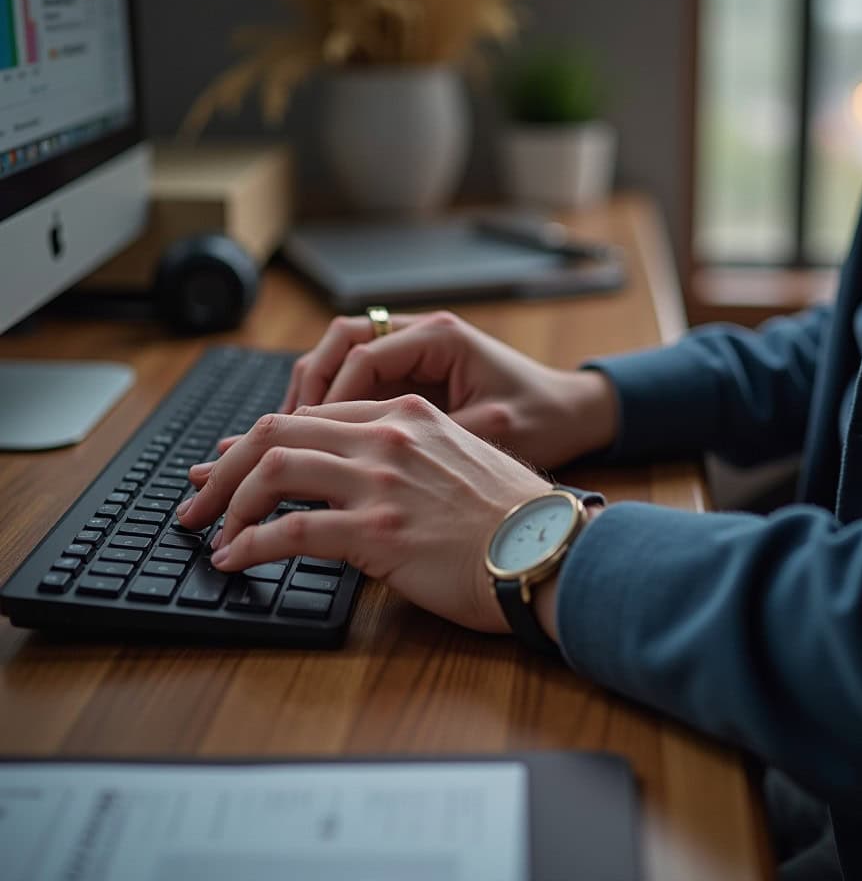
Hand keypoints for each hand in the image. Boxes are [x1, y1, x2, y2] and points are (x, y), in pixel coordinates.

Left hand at [177, 394, 550, 631]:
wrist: (549, 549)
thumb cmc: (512, 517)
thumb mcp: (460, 460)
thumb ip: (406, 456)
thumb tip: (361, 481)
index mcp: (406, 415)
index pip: (312, 416)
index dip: (260, 441)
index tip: (232, 465)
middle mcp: (388, 436)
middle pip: (277, 432)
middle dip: (225, 465)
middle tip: (199, 496)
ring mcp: (381, 481)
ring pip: (273, 470)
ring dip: (227, 501)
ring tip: (208, 530)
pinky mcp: (378, 532)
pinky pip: (291, 532)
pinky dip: (250, 544)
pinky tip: (235, 559)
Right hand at [279, 310, 618, 469]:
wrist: (574, 414)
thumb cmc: (543, 420)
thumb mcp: (492, 432)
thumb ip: (434, 438)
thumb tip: (377, 461)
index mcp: (441, 336)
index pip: (362, 355)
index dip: (328, 397)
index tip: (305, 437)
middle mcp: (423, 334)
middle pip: (340, 343)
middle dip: (306, 388)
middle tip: (281, 433)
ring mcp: (416, 350)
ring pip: (341, 358)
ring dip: (313, 395)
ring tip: (287, 438)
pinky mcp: (415, 373)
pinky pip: (359, 380)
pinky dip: (334, 405)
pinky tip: (318, 441)